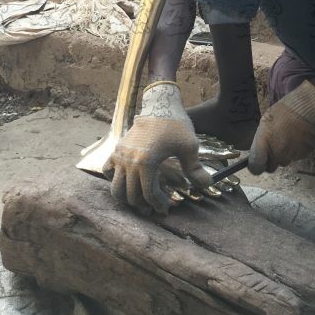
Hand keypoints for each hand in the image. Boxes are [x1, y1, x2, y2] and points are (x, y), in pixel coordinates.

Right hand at [105, 81, 210, 214]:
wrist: (160, 104)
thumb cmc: (176, 125)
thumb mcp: (190, 146)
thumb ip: (195, 169)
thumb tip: (207, 184)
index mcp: (146, 162)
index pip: (149, 194)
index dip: (158, 205)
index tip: (166, 209)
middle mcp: (129, 161)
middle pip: (131, 195)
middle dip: (143, 205)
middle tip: (154, 209)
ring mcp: (120, 155)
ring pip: (116, 187)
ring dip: (127, 197)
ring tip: (140, 201)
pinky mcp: (117, 149)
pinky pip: (108, 170)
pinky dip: (115, 180)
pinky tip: (128, 182)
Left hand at [248, 80, 314, 173]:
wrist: (309, 106)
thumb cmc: (285, 110)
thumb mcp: (266, 121)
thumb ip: (262, 140)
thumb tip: (260, 150)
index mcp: (264, 143)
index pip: (256, 167)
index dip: (256, 166)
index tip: (258, 162)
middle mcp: (278, 153)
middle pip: (271, 167)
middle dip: (271, 159)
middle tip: (275, 145)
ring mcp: (292, 155)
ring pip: (285, 161)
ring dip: (285, 154)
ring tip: (288, 136)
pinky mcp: (305, 155)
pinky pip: (297, 157)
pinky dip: (297, 150)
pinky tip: (298, 137)